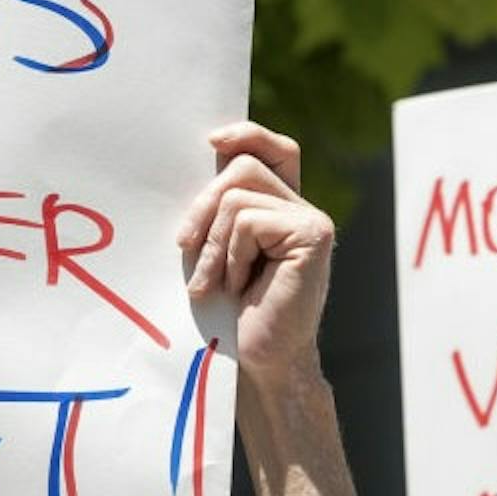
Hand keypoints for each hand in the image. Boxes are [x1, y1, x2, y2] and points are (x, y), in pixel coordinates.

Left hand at [176, 122, 333, 386]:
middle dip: (203, 206)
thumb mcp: (218, 249)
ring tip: (217, 282)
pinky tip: (240, 288)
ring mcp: (312, 220)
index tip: (212, 142)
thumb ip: (219, 208)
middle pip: (243, 167)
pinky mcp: (312, 235)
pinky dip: (230, 257)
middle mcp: (303, 208)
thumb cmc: (234, 311)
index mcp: (283, 208)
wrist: (263, 360)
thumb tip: (202, 160)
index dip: (247, 135)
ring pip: (238, 197)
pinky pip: (248, 222)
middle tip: (184, 246)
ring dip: (213, 245)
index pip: (274, 150)